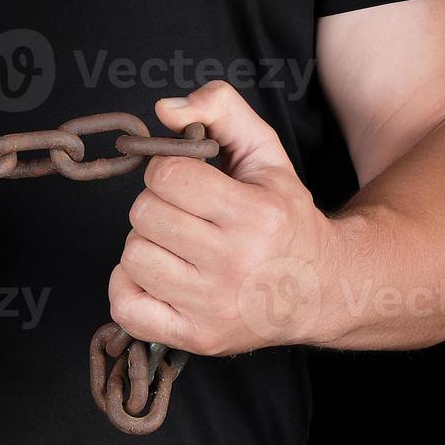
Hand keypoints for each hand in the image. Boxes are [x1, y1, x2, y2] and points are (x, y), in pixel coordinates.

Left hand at [110, 81, 337, 355]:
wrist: (319, 290)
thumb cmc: (283, 219)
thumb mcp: (266, 155)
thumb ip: (222, 110)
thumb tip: (165, 108)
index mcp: (255, 215)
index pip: (167, 176)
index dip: (167, 171)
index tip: (186, 181)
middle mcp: (234, 264)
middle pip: (144, 215)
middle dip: (155, 206)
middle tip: (182, 215)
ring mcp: (212, 306)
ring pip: (132, 257)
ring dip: (144, 245)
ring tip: (175, 246)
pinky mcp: (194, 337)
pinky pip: (125, 306)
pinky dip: (129, 287)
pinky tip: (157, 277)